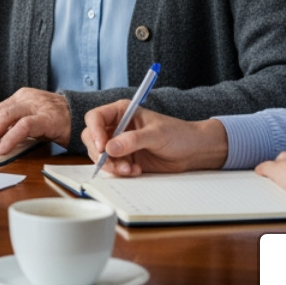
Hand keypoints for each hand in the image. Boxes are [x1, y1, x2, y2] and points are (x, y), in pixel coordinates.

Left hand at [0, 88, 67, 154]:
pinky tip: (1, 150)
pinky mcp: (47, 117)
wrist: (85, 116)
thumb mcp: (32, 122)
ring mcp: (36, 106)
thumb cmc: (57, 121)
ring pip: (5, 117)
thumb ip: (13, 127)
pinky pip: (24, 126)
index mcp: (19, 98)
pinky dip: (10, 138)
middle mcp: (24, 98)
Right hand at [82, 100, 228, 175]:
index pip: (95, 118)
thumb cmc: (178, 134)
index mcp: (121, 112)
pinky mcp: (125, 159)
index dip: (94, 131)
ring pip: (100, 156)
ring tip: (131, 170)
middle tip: (116, 164)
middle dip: (101, 154)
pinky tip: (136, 171)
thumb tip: (110, 148)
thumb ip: (132, 140)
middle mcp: (116, 127)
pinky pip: (112, 167)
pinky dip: (120, 172)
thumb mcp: (156, 134)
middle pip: (92, 139)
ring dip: (112, 166)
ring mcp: (119, 144)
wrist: (193, 152)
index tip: (103, 147)